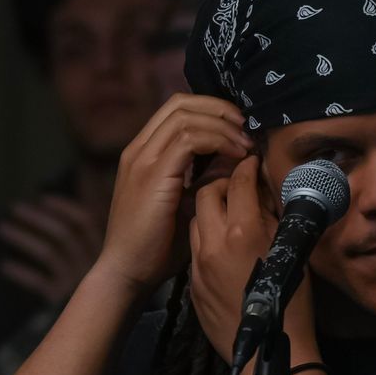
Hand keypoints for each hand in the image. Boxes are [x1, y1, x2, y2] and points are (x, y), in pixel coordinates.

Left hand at [0, 195, 103, 303]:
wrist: (101, 332)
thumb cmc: (101, 293)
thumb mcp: (101, 261)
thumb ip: (88, 234)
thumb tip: (79, 194)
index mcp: (104, 251)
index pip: (85, 222)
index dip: (63, 208)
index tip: (42, 198)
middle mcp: (93, 265)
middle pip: (63, 234)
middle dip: (37, 218)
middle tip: (13, 207)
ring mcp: (78, 283)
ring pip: (48, 254)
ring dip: (23, 238)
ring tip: (0, 228)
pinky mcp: (63, 301)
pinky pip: (39, 282)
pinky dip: (21, 272)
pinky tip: (3, 266)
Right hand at [92, 94, 253, 299]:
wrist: (127, 272)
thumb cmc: (157, 245)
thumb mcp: (187, 203)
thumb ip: (204, 178)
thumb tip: (236, 160)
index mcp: (144, 153)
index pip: (177, 108)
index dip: (212, 110)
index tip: (240, 127)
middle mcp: (139, 149)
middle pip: (181, 103)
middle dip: (220, 109)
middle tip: (248, 127)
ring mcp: (142, 159)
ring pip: (186, 116)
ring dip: (223, 125)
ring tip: (246, 143)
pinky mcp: (152, 174)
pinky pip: (189, 139)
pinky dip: (218, 141)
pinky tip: (237, 156)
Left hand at [188, 154, 318, 372]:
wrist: (268, 352)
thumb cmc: (291, 304)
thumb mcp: (291, 252)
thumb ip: (276, 218)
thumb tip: (266, 193)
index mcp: (244, 231)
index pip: (239, 181)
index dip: (247, 166)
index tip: (251, 161)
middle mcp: (215, 243)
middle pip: (207, 192)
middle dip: (222, 182)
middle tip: (237, 184)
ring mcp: (199, 264)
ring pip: (196, 219)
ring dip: (210, 210)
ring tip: (228, 214)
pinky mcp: (192, 283)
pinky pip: (194, 249)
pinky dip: (206, 238)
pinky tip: (222, 246)